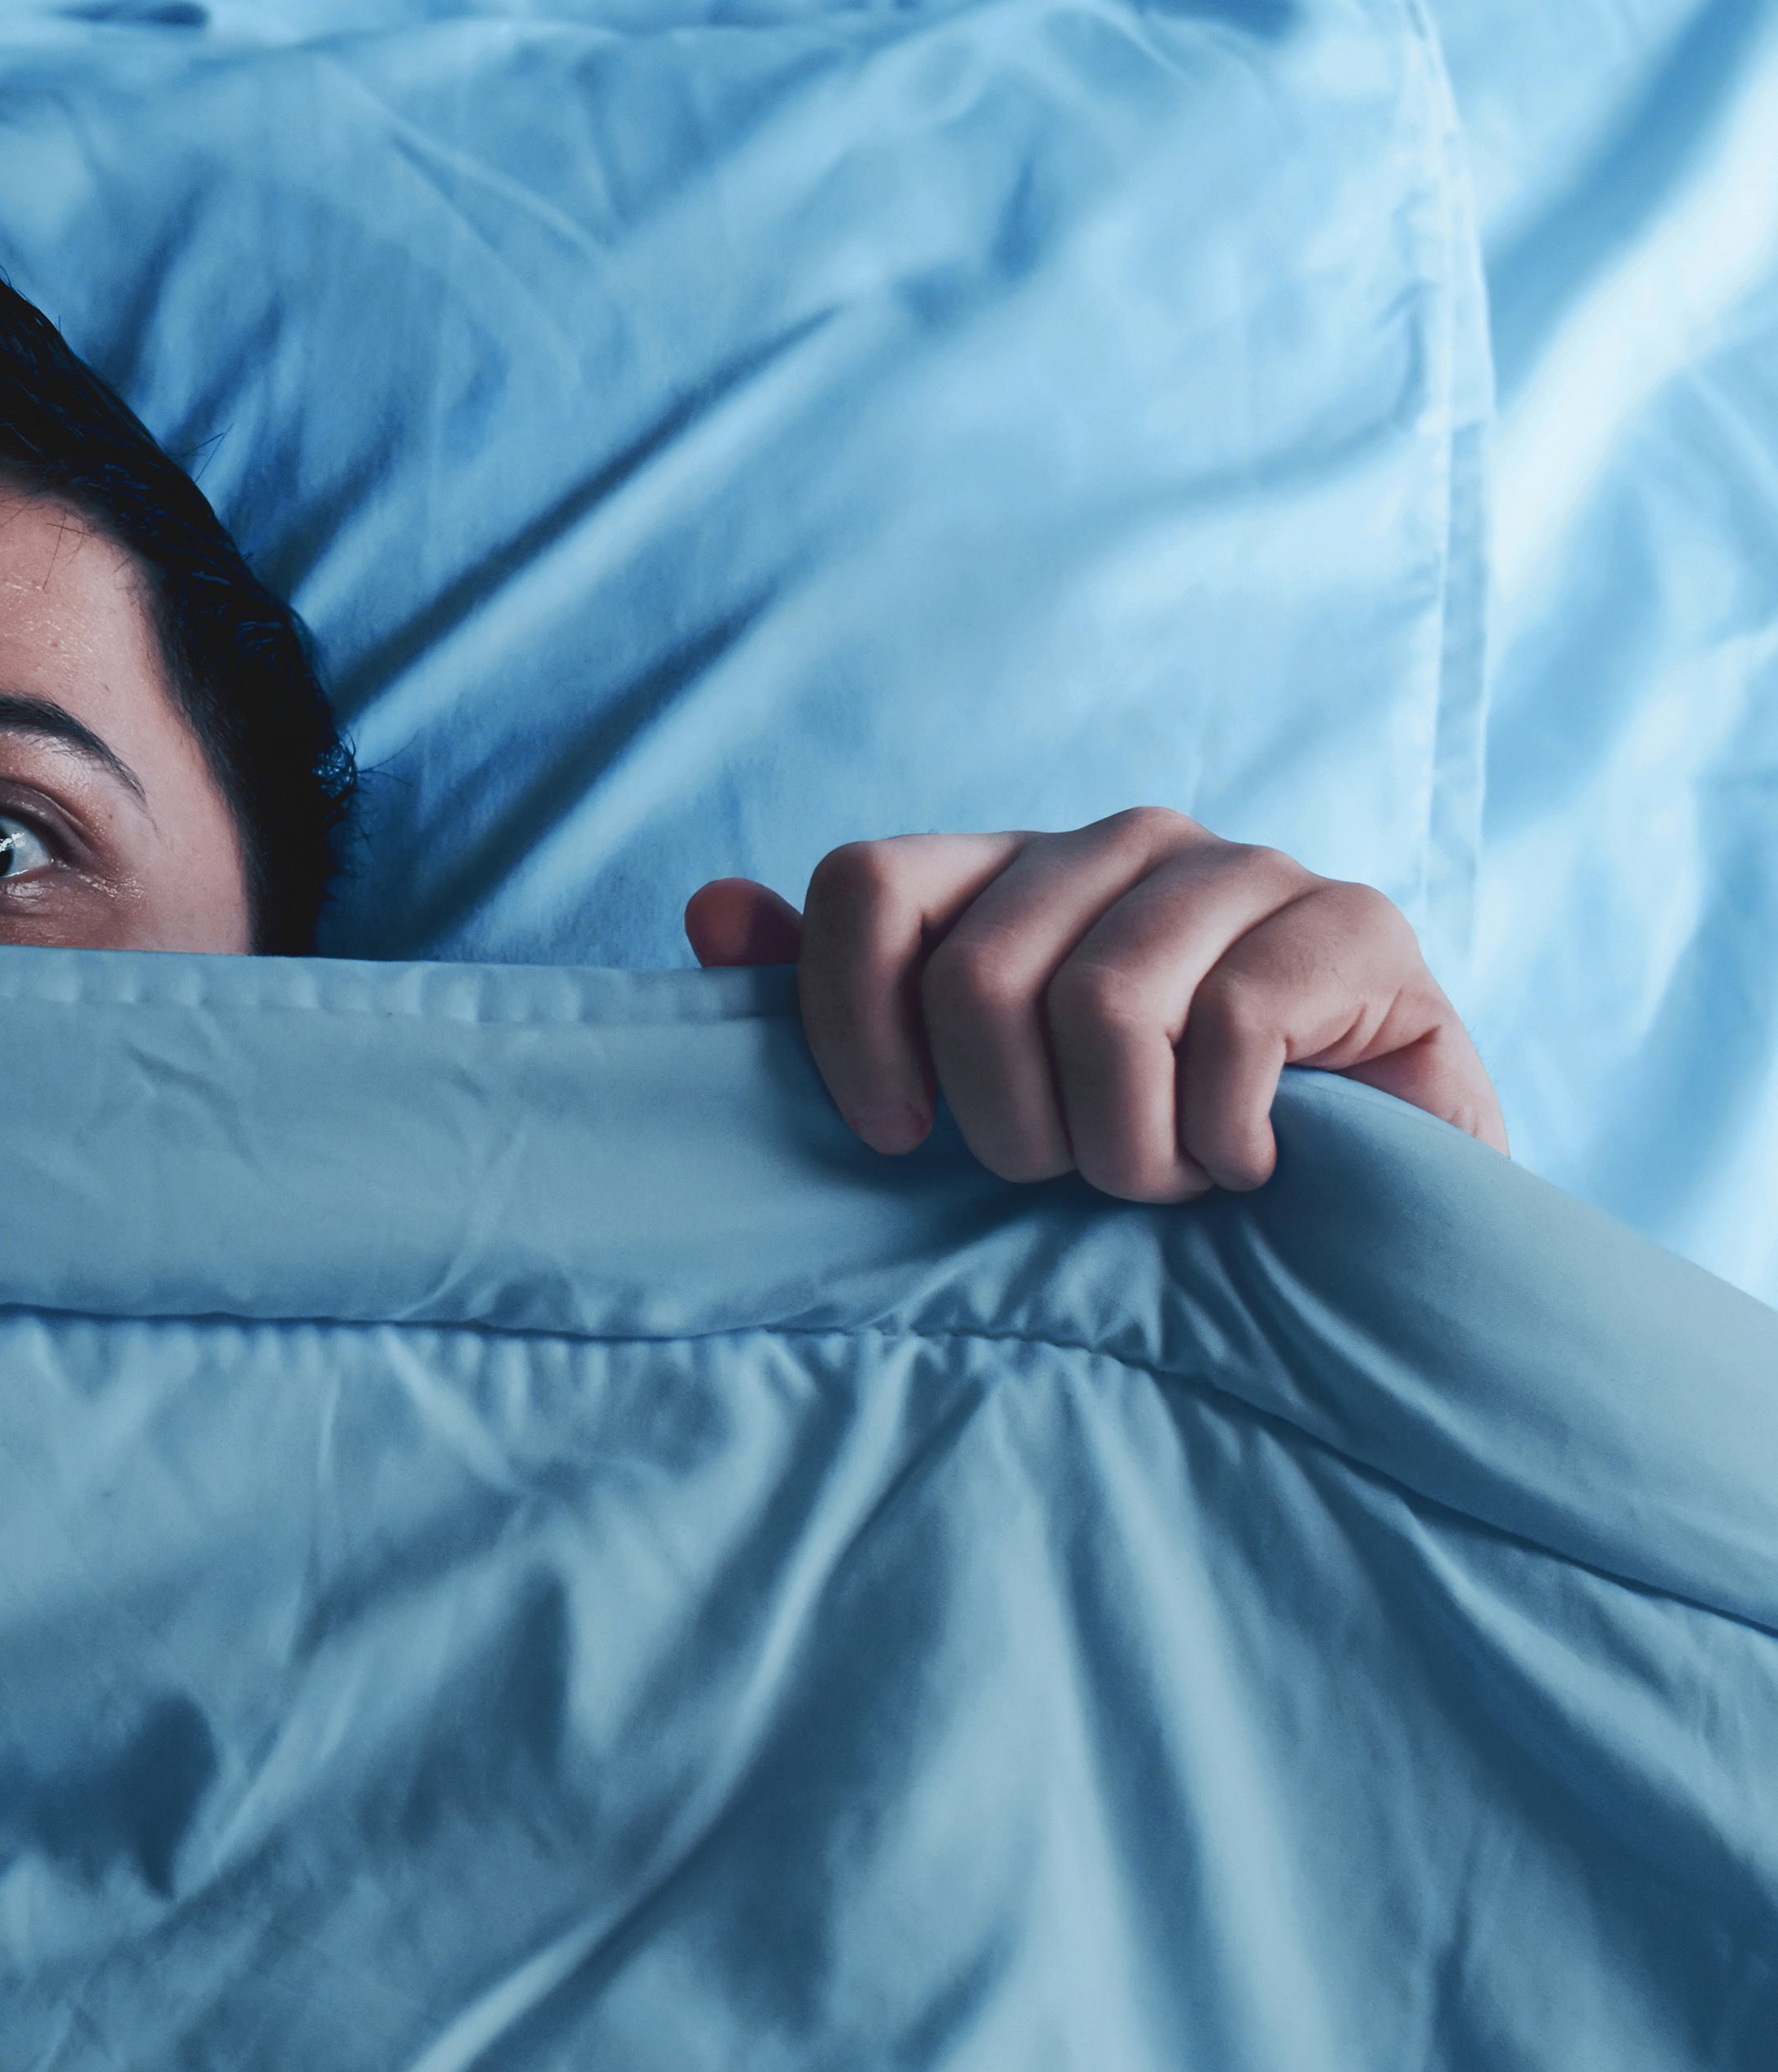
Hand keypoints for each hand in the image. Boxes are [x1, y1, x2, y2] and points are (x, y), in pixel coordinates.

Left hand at [685, 807, 1504, 1201]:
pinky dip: (1225, 1139)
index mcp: (1009, 872)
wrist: (1352, 1228)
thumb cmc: (1135, 1158)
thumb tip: (714, 911)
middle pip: (978, 971)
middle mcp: (1122, 842)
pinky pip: (1236, 1028)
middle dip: (1009, 1127)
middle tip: (1070, 1178)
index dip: (852, 1025)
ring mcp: (1244, 869)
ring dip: (1124, 1147)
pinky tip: (1252, 1164)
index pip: (868, 884)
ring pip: (1105, 1005)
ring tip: (1163, 1179)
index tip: (897, 1142)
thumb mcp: (966, 1102)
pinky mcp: (1356, 922)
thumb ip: (840, 1008)